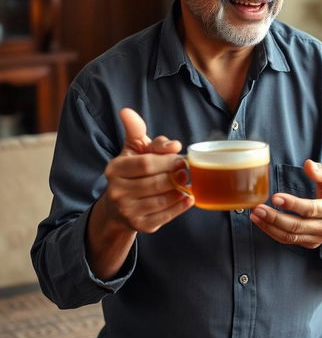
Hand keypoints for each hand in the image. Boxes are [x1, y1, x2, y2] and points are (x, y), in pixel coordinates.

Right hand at [102, 108, 193, 232]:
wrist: (119, 206)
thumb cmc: (133, 170)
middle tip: (189, 171)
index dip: (167, 160)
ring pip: (163, 199)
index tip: (181, 157)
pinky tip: (188, 198)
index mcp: (114, 169)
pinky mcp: (140, 225)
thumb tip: (127, 112)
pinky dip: (181, 206)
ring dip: (181, 190)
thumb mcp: (133, 149)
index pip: (146, 164)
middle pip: (157, 182)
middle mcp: (116, 191)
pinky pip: (166, 215)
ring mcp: (127, 211)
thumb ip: (136, 130)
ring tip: (190, 183)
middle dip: (177, 175)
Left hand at [250, 160, 321, 256]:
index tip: (275, 197)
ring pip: (290, 237)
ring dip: (270, 226)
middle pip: (297, 226)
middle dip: (275, 218)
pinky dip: (272, 232)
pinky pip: (287, 241)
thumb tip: (308, 164)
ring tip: (255, 215)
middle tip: (258, 208)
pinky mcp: (308, 244)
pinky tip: (261, 222)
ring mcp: (317, 238)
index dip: (292, 204)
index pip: (311, 209)